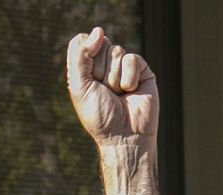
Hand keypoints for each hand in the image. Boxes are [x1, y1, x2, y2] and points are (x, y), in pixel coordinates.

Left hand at [66, 26, 156, 144]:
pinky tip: (131, 91)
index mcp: (84, 68)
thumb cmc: (100, 116)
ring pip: (116, 51)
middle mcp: (103, 65)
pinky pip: (132, 59)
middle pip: (100, 44)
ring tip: (118, 94)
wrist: (125, 136)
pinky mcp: (141, 70)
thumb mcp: (80, 87)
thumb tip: (99, 31)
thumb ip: (81, 57)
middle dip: (101, 71)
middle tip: (105, 91)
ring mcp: (123, 66)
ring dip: (114, 78)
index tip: (89, 77)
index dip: (85, 54)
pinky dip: (129, 78)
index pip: (82, 41)